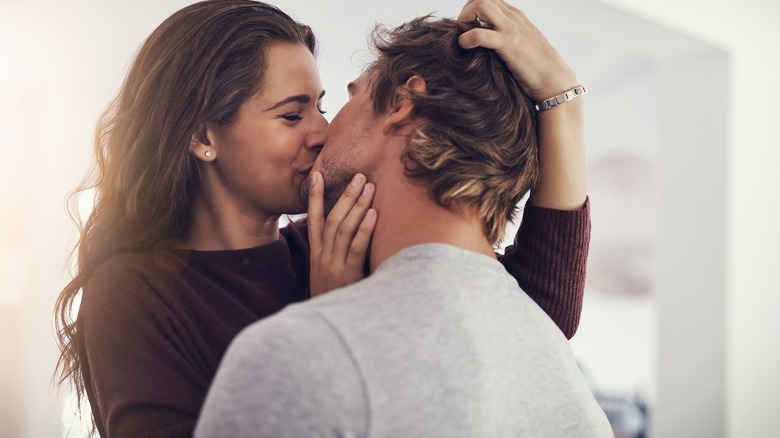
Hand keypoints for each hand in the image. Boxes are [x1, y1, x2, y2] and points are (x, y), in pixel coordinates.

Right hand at [307, 172, 376, 296]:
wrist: (327, 328)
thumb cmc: (333, 301)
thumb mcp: (326, 278)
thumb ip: (333, 258)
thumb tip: (345, 239)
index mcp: (316, 255)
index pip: (314, 219)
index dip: (314, 196)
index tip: (316, 174)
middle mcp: (323, 256)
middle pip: (333, 218)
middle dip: (345, 195)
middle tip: (359, 175)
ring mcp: (334, 265)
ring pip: (344, 228)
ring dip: (357, 205)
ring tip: (369, 187)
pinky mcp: (348, 275)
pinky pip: (357, 247)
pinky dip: (364, 229)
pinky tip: (373, 214)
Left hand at [457, 0, 578, 100]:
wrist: (554, 80)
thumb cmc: (536, 67)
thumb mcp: (520, 43)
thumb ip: (505, 36)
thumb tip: (486, 39)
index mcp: (515, 16)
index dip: (472, 9)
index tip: (469, 27)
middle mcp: (513, 18)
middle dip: (466, 11)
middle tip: (464, 31)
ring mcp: (511, 29)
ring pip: (481, 5)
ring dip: (465, 18)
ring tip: (464, 37)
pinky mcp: (509, 45)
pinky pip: (480, 34)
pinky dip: (467, 39)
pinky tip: (465, 47)